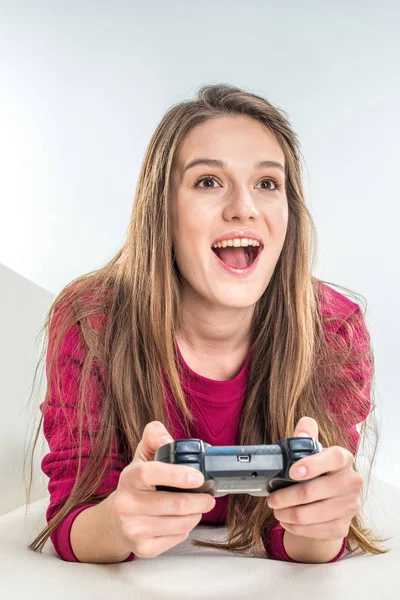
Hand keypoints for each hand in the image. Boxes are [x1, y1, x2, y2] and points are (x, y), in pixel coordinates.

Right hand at [108, 421, 215, 557]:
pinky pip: (176, 539)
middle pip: (175, 504)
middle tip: (208, 498)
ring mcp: (133, 528)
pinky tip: (181, 522)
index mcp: (129, 477)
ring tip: (197, 508)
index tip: (198, 477)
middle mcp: (126, 504)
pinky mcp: (142, 548)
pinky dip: (185, 530)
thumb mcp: (142, 455)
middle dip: (200, 501)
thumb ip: (154, 436)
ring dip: (196, 515)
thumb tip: (167, 441)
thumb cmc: (136, 484)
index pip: (150, 473)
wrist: (114, 521)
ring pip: (179, 524)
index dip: (177, 475)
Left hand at [267, 417, 361, 541]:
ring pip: (309, 514)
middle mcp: (351, 482)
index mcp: (344, 459)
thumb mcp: (310, 453)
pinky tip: (287, 521)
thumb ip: (306, 437)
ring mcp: (349, 506)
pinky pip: (312, 530)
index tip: (292, 471)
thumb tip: (305, 424)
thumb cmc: (317, 473)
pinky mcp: (342, 527)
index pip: (333, 458)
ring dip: (286, 513)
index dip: (312, 464)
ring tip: (276, 509)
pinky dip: (294, 527)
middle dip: (286, 496)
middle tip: (271, 498)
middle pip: (313, 491)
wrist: (330, 504)